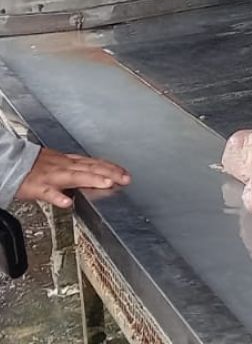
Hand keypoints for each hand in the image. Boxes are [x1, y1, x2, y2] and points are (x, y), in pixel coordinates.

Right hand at [15, 148, 130, 208]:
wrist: (10, 163)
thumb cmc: (34, 165)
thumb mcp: (60, 162)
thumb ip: (77, 168)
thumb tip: (95, 172)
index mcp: (69, 162)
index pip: (95, 163)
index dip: (111, 167)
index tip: (126, 173)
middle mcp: (64, 166)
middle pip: (90, 168)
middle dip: (109, 173)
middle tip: (126, 179)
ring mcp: (51, 176)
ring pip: (74, 177)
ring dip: (92, 179)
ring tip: (107, 184)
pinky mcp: (37, 187)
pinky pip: (48, 192)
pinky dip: (58, 197)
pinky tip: (68, 203)